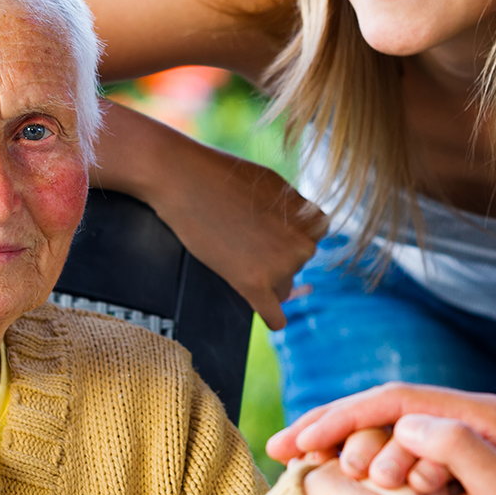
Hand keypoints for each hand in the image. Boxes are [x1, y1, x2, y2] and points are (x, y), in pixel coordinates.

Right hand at [94, 102, 325, 328]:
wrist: (183, 178)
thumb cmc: (224, 176)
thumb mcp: (276, 185)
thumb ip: (297, 211)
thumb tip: (312, 230)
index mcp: (313, 220)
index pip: (310, 241)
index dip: (285, 236)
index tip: (264, 230)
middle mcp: (303, 245)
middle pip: (295, 266)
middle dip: (274, 258)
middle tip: (242, 240)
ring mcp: (280, 266)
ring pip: (282, 288)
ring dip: (264, 280)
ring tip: (235, 255)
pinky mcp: (253, 284)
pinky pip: (274, 316)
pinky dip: (272, 317)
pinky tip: (269, 317)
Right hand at [273, 383, 495, 494]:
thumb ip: (457, 450)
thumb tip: (404, 425)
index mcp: (477, 415)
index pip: (396, 402)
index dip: (343, 417)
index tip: (302, 442)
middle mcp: (465, 423)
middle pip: (382, 414)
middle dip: (331, 429)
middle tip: (286, 454)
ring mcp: (457, 450)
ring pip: (385, 438)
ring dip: (342, 450)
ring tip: (300, 468)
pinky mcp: (451, 478)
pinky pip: (396, 466)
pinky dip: (361, 474)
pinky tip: (333, 485)